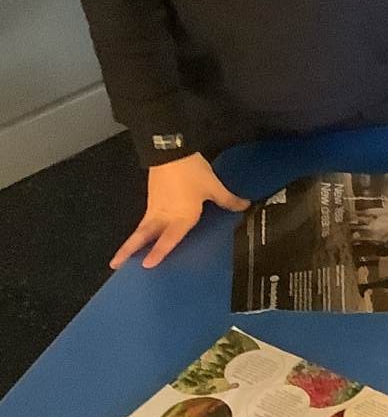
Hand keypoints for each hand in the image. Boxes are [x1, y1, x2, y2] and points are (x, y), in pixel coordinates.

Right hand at [113, 155, 249, 269]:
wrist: (171, 150)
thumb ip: (228, 200)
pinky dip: (142, 229)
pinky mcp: (152, 198)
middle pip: (143, 236)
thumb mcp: (214, 186)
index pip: (168, 239)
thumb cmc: (192, 172)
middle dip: (129, 250)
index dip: (159, 252)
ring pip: (142, 228)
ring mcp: (155, 207)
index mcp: (181, 216)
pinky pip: (146, 219)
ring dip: (131, 242)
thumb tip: (245, 206)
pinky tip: (143, 234)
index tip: (147, 266)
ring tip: (121, 256)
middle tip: (114, 264)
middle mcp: (164, 215)